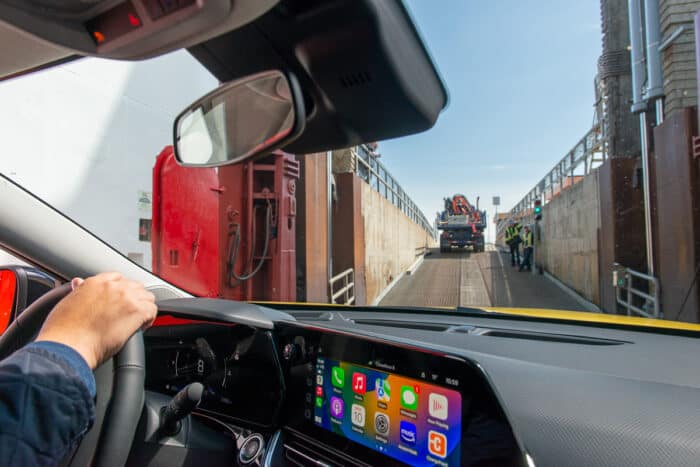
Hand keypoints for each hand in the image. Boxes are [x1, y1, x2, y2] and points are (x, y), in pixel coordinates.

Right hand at [35, 272, 156, 368]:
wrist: (68, 346)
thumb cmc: (63, 332)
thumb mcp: (67, 303)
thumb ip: (79, 291)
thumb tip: (79, 283)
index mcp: (95, 283)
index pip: (117, 278)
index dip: (121, 290)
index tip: (120, 301)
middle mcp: (112, 287)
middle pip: (135, 286)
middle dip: (134, 298)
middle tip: (129, 313)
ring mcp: (126, 297)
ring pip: (147, 297)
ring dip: (144, 308)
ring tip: (137, 320)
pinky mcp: (136, 311)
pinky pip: (152, 310)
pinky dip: (149, 319)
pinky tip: (141, 327)